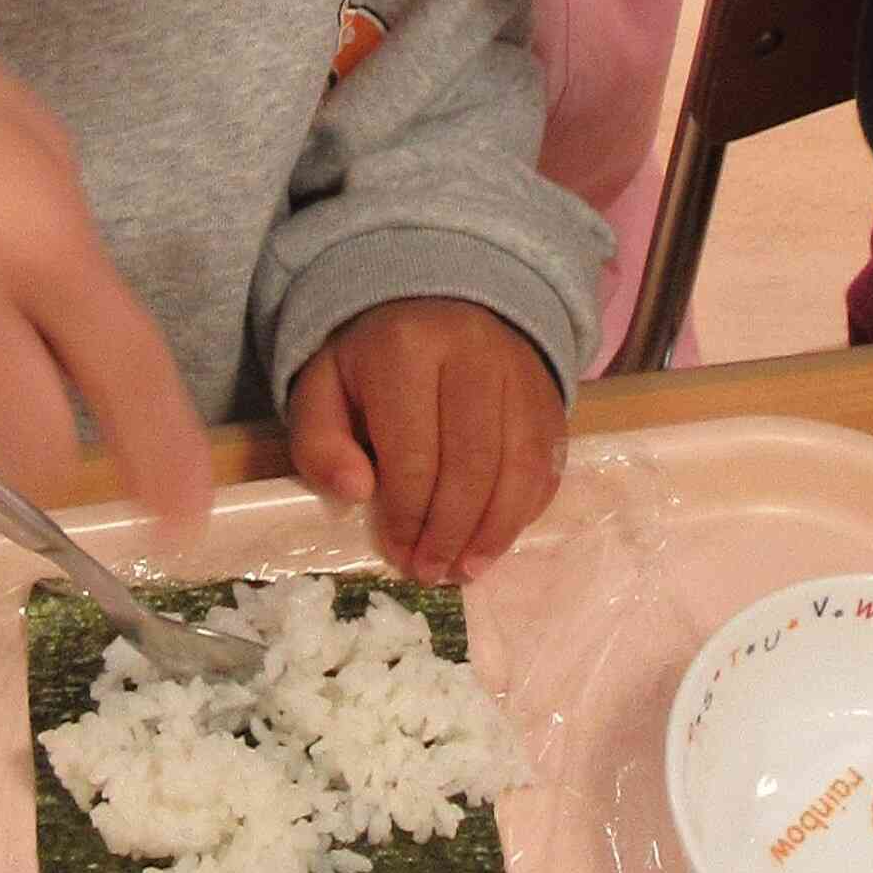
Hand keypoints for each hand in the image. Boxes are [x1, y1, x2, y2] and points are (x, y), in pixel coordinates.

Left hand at [285, 298, 568, 583]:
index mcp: (407, 350)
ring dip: (493, 532)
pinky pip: (547, 463)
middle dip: (450, 532)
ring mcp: (521, 373)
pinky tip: (496, 539)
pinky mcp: (551, 395)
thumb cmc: (371, 360)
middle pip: (472, 466)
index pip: (413, 454)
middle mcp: (474, 355)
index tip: (396, 553)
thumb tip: (356, 494)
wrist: (437, 300)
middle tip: (431, 572)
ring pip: (518, 469)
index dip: (406, 516)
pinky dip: (525, 510)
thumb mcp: (322, 388)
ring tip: (466, 570)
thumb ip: (321, 443)